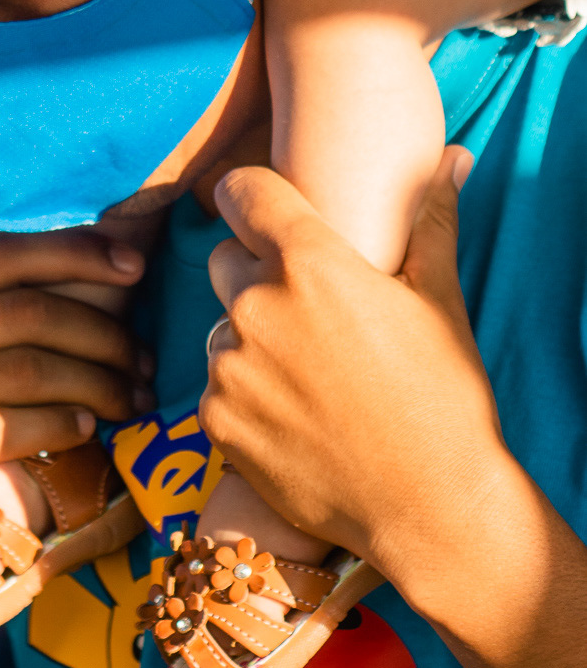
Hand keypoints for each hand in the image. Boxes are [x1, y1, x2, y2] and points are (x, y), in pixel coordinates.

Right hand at [0, 225, 150, 667]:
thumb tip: (93, 274)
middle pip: (19, 312)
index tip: (133, 265)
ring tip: (128, 400)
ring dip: (91, 381)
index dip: (71, 252)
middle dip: (98, 331)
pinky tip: (86, 431)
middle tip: (143, 361)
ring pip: (19, 368)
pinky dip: (53, 425)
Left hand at [200, 149, 513, 582]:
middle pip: (225, 261)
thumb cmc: (444, 398)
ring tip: (310, 380)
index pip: (242, 191)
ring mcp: (232, 364)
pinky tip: (295, 420)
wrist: (433, 510)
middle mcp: (259, 305)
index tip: (263, 214)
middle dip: (256, 278)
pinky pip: (217, 386)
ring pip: (223, 328)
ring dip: (251, 343)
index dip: (251, 198)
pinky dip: (245, 398)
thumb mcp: (440, 300)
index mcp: (311, 262)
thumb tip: (451, 157)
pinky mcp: (216, 419)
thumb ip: (430, 219)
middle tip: (309, 318)